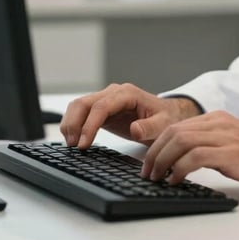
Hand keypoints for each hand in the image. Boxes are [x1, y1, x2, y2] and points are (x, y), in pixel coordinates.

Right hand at [60, 83, 201, 148]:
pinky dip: (73, 124)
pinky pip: (81, 112)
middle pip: (85, 103)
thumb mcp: (163, 125)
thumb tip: (134, 129)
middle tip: (73, 146)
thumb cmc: (165, 118)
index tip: (83, 143)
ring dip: (71, 123)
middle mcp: (114, 93)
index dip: (90, 124)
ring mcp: (106, 99)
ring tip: (71, 144)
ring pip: (79, 105)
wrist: (167, 115)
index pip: (102, 106)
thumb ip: (149, 127)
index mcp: (128, 94)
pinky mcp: (101, 109)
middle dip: (75, 124)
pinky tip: (73, 138)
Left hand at [140, 110, 238, 193]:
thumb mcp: (230, 145)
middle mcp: (219, 123)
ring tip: (157, 178)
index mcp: (217, 119)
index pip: (177, 126)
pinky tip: (176, 180)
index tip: (149, 163)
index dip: (157, 144)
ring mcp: (225, 136)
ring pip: (181, 141)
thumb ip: (209, 147)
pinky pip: (196, 156)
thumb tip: (183, 162)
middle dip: (154, 153)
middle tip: (147, 173)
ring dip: (163, 161)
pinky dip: (180, 168)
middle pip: (174, 131)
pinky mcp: (231, 153)